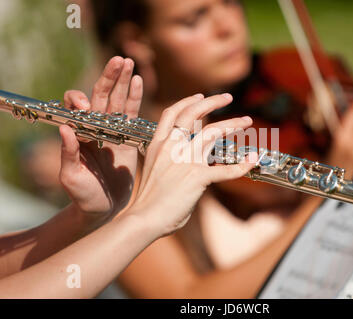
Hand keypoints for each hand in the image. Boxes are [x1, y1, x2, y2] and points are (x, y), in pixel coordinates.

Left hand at [59, 56, 142, 221]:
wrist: (104, 207)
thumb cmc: (84, 195)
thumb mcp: (71, 178)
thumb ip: (67, 155)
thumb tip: (65, 129)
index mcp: (79, 135)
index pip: (77, 108)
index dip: (80, 100)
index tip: (84, 105)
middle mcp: (95, 128)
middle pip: (100, 96)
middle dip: (108, 77)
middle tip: (117, 60)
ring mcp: (113, 130)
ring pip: (117, 100)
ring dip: (122, 81)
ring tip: (128, 62)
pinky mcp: (128, 136)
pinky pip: (132, 113)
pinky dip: (135, 97)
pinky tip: (137, 81)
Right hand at [126, 93, 257, 237]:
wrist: (144, 218)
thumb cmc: (149, 199)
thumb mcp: (155, 169)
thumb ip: (171, 159)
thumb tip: (191, 156)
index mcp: (158, 144)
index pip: (173, 113)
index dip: (188, 101)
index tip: (201, 96)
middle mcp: (171, 147)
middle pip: (193, 113)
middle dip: (212, 101)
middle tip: (228, 96)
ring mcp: (185, 160)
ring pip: (213, 132)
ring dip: (232, 123)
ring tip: (246, 121)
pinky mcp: (197, 177)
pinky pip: (225, 169)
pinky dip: (242, 165)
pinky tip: (252, 160)